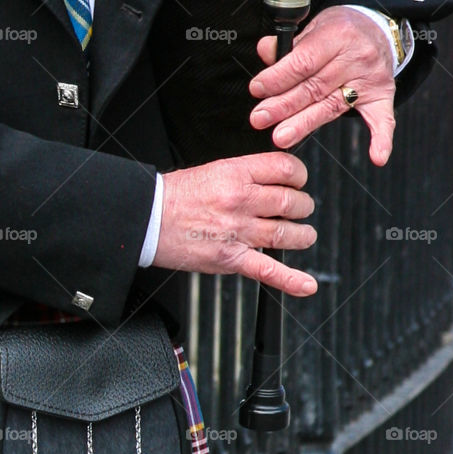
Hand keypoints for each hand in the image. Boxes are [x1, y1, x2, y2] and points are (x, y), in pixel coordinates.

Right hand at [153, 153, 317, 295]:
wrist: (146, 218)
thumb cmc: (173, 195)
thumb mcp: (212, 170)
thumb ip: (244, 175)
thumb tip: (271, 181)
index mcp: (235, 173)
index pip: (285, 168)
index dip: (299, 175)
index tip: (297, 181)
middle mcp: (239, 200)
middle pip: (292, 202)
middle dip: (303, 206)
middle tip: (300, 209)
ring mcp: (236, 231)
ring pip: (287, 234)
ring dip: (302, 236)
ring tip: (302, 235)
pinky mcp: (230, 258)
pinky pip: (267, 270)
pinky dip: (290, 280)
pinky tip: (306, 285)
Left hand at [248, 7, 395, 165]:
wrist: (377, 28)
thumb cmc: (338, 29)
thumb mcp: (312, 25)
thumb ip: (289, 43)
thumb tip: (266, 51)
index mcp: (338, 35)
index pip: (304, 62)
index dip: (278, 78)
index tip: (258, 90)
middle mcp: (357, 58)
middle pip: (315, 87)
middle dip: (283, 106)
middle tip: (260, 118)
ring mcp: (371, 79)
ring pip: (333, 106)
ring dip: (305, 124)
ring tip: (281, 137)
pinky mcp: (382, 96)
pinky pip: (384, 120)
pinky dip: (382, 139)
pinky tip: (377, 156)